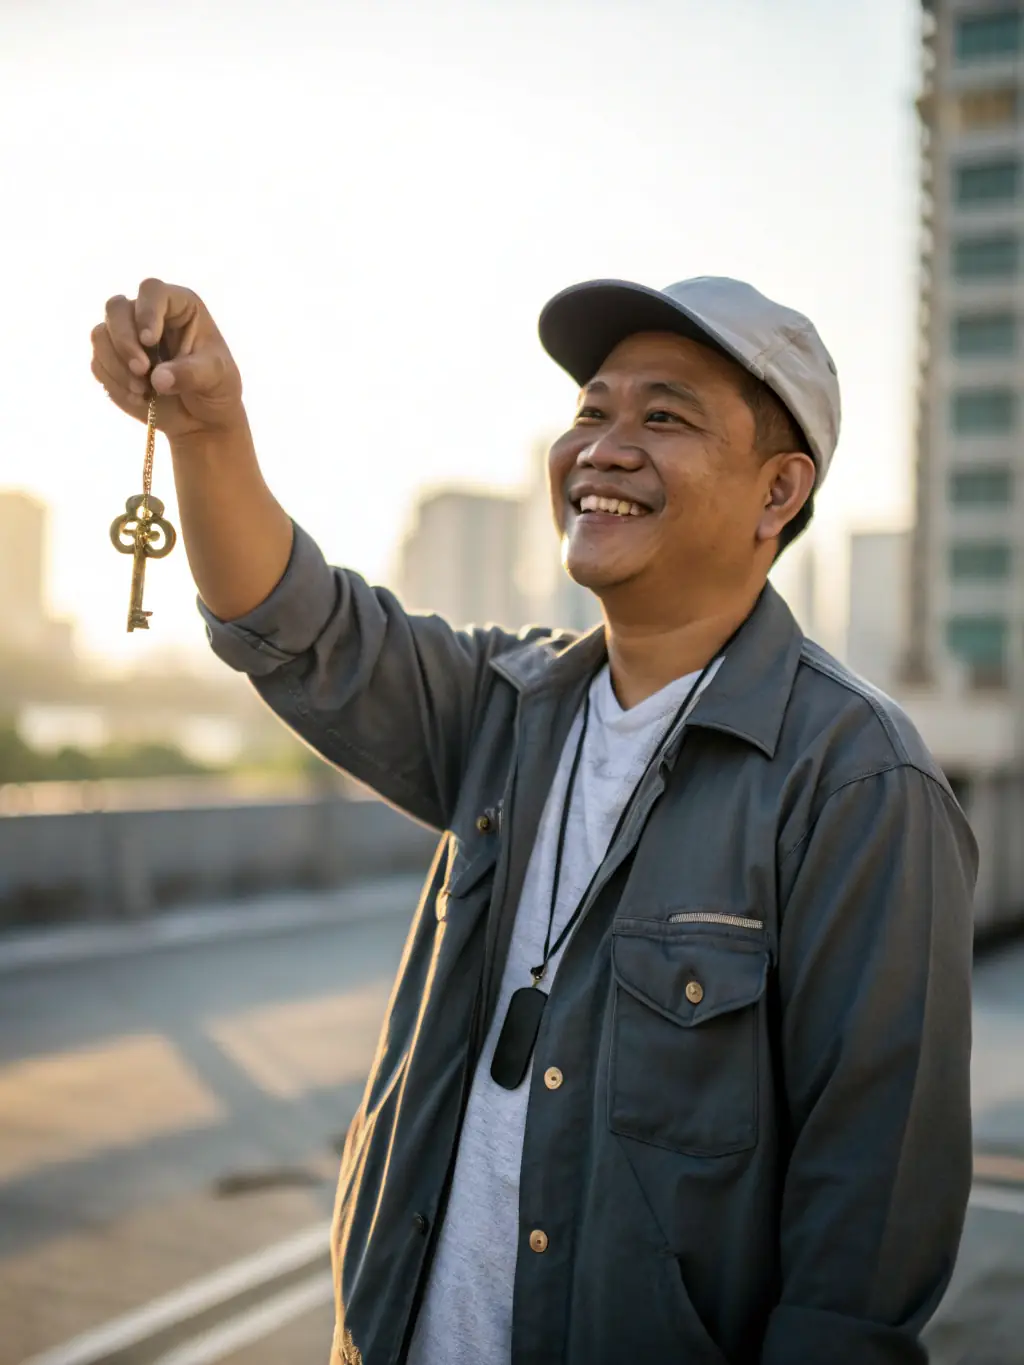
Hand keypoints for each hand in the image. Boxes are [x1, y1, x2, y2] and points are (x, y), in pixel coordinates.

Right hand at [91, 279, 244, 441]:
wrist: (202, 418)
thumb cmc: (216, 387)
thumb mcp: (216, 379)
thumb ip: (191, 374)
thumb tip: (158, 378)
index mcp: (178, 306)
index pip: (152, 291)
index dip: (147, 311)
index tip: (149, 340)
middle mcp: (148, 314)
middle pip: (116, 308)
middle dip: (124, 340)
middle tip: (141, 369)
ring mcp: (127, 336)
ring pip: (101, 335)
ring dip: (117, 365)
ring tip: (143, 390)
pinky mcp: (113, 361)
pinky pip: (98, 363)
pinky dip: (114, 382)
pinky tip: (138, 397)